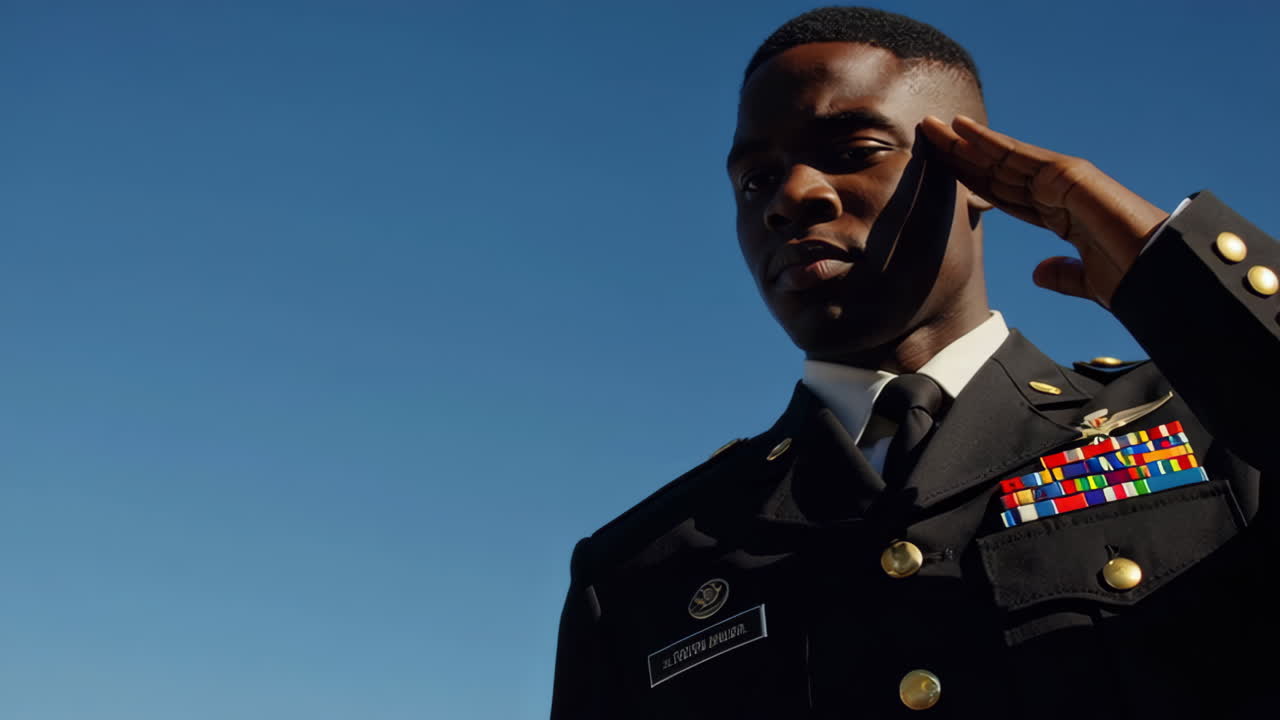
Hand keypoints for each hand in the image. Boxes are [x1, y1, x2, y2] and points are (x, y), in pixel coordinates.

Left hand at [920, 115, 1169, 307]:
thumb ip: (1062, 275)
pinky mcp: (1069, 174)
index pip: (1004, 194)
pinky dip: (988, 140)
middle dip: (959, 155)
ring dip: (964, 141)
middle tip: (925, 138)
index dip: (971, 181)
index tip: (941, 173)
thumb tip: (1039, 273)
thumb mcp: (1086, 281)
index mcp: (1060, 215)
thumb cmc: (1135, 280)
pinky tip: (962, 128)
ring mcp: (1064, 180)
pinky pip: (1019, 156)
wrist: (1160, 277)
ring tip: (931, 125)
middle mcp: (1059, 192)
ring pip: (1001, 158)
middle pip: (996, 171)